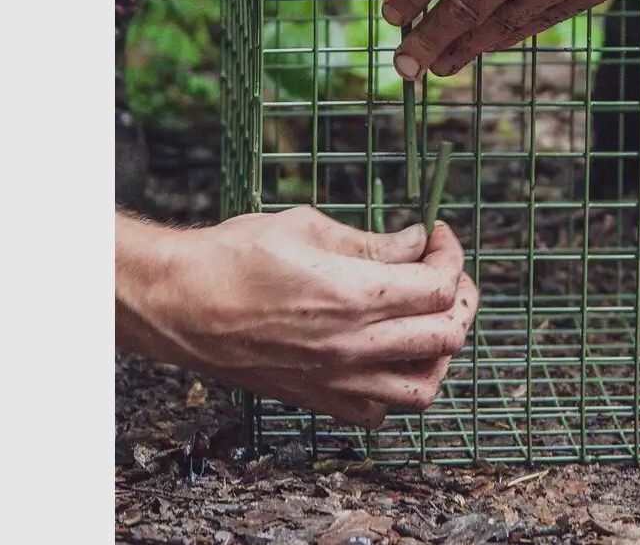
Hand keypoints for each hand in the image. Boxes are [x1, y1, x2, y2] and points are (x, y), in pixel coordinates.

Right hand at [115, 208, 478, 426]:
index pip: (439, 285)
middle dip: (460, 298)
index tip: (437, 236)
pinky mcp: (317, 399)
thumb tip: (416, 242)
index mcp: (354, 295)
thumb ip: (371, 241)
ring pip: (423, 387)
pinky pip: (380, 411)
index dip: (450, 255)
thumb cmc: (235, 255)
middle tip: (445, 273)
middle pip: (446, 335)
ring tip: (428, 320)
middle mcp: (353, 345)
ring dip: (439, 351)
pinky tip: (388, 354)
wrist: (179, 304)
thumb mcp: (309, 227)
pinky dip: (397, 387)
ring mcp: (337, 380)